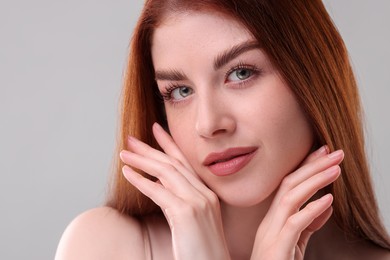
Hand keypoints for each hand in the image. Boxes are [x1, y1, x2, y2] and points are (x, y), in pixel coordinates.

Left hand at [120, 123, 230, 259]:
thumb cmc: (202, 251)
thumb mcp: (193, 221)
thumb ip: (180, 201)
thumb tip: (159, 185)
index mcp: (208, 194)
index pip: (185, 163)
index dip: (169, 144)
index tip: (156, 130)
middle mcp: (205, 194)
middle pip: (173, 164)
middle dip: (150, 149)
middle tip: (131, 139)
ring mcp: (198, 202)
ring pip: (166, 172)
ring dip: (142, 161)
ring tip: (124, 154)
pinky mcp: (187, 213)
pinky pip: (158, 191)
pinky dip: (140, 180)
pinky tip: (127, 173)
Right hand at [250, 146, 343, 259]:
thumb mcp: (296, 242)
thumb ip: (308, 223)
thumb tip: (325, 204)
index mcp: (273, 218)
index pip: (288, 185)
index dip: (305, 167)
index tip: (322, 152)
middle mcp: (269, 221)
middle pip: (289, 185)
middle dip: (312, 166)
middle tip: (334, 152)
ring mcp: (271, 233)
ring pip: (290, 198)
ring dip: (314, 181)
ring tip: (335, 169)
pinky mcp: (278, 247)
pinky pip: (295, 225)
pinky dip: (311, 210)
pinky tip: (327, 200)